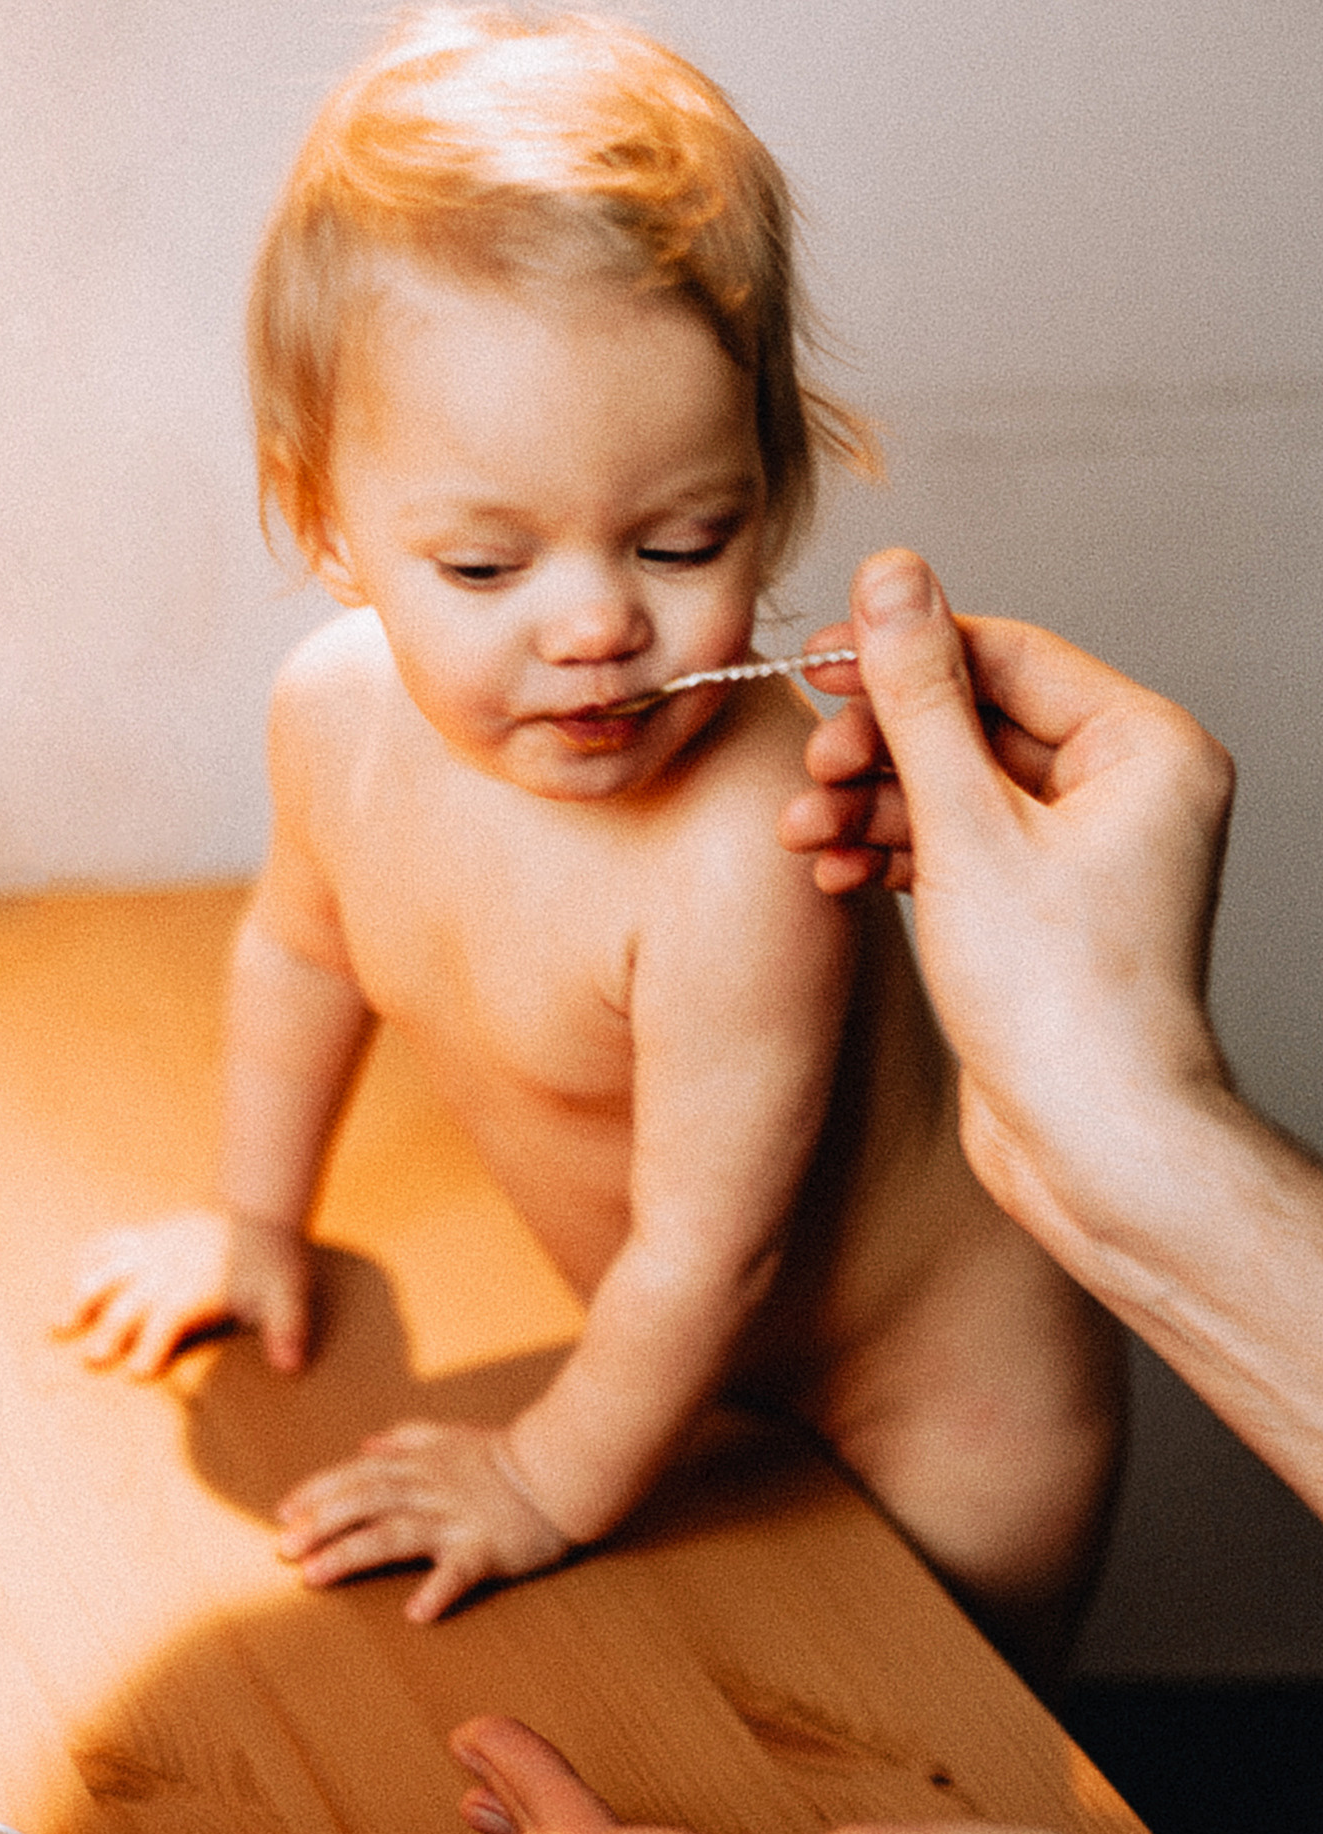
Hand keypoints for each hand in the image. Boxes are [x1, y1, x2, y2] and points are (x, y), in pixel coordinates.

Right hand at [56, 1209, 312, 1377]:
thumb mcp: (288, 1296)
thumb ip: (287, 1330)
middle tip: (93, 1359)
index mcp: (197, 1287)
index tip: (139, 1372)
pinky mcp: (140, 1239)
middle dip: (111, 1330)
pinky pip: (105, 1244)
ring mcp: (150, 1251)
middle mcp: (167, 1268)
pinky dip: (84, 1261)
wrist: (257, 1216)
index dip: (154, 1343)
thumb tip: (290, 1366)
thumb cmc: (270, 1266)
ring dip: (81, 1296)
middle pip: (131, 1300)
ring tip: (58, 1325)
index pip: (170, 1317)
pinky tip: (64, 1283)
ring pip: (106, 1271)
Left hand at [275, 1421, 570, 1622]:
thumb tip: (366, 1445)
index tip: (282, 1513)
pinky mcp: (488, 1549)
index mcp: (419, 1465)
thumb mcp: (452, 1437)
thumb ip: (407, 1438)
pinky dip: (438, 1591)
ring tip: (314, 1577)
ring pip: (395, 1534)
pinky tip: (415, 1613)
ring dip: (350, 1554)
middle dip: (319, 1524)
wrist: (564, 1469)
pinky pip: (460, 1572)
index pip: (357, 1476)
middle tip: (281, 1550)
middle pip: (364, 1503)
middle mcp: (430, 1490)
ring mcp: (457, 1520)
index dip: (317, 1492)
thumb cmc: (506, 1458)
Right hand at [777, 549, 1234, 1227]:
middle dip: (877, 748)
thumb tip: (892, 578)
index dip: (904, 655)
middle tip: (807, 771)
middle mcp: (1128, 793)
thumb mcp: (967, 829)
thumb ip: (920, 698)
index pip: (1007, 656)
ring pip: (956, 792)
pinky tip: (833, 870)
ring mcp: (1084, 855)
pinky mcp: (1041, 911)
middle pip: (975, 724)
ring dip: (870, 805)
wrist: (1093, 1142)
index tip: (818, 663)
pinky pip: (957, 850)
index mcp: (1145, 749)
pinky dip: (893, 853)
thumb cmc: (1062, 1004)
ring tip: (802, 833)